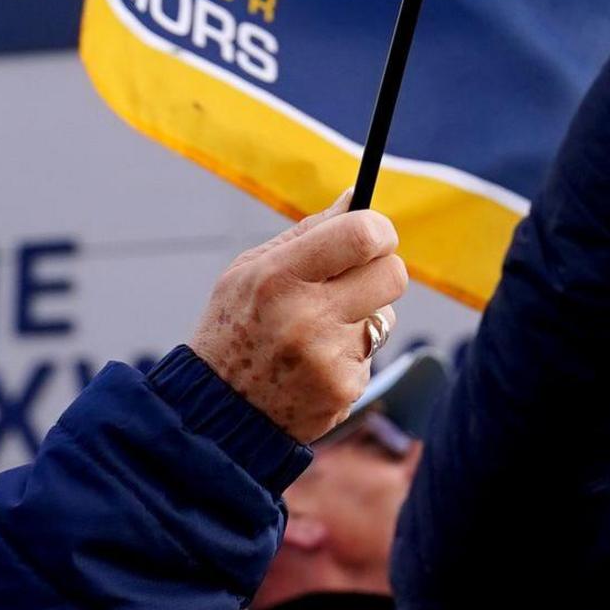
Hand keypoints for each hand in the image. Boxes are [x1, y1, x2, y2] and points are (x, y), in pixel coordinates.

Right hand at [192, 208, 410, 442]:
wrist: (216, 411)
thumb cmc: (234, 327)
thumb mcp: (249, 271)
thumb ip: (307, 233)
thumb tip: (356, 197)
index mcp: (279, 276)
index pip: (363, 236)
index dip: (379, 230)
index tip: (373, 235)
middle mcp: (307, 317)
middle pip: (393, 275)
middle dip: (381, 270)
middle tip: (355, 277)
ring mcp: (328, 358)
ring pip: (385, 317)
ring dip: (362, 317)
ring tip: (316, 331)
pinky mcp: (343, 390)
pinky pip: (371, 355)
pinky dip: (349, 354)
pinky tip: (313, 363)